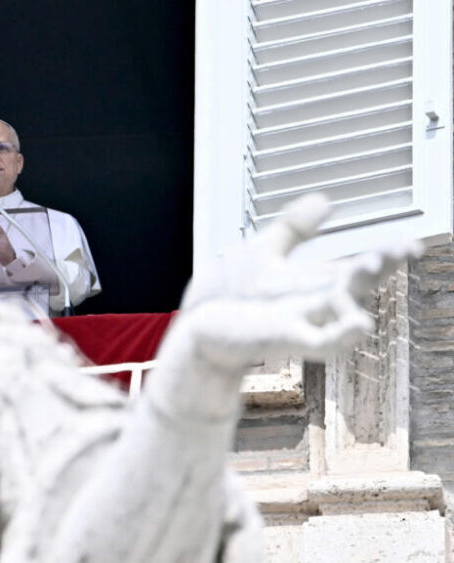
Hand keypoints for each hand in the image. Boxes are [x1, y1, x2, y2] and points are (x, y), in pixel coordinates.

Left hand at [180, 193, 421, 367]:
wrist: (197, 329)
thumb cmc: (229, 298)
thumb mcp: (263, 252)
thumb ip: (295, 228)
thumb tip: (326, 199)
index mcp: (311, 284)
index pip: (358, 268)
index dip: (387, 257)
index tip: (410, 244)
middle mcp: (313, 304)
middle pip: (356, 285)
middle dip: (380, 267)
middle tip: (402, 248)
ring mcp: (301, 322)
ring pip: (340, 309)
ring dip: (358, 289)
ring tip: (374, 264)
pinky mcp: (283, 337)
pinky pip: (320, 342)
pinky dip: (340, 335)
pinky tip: (359, 325)